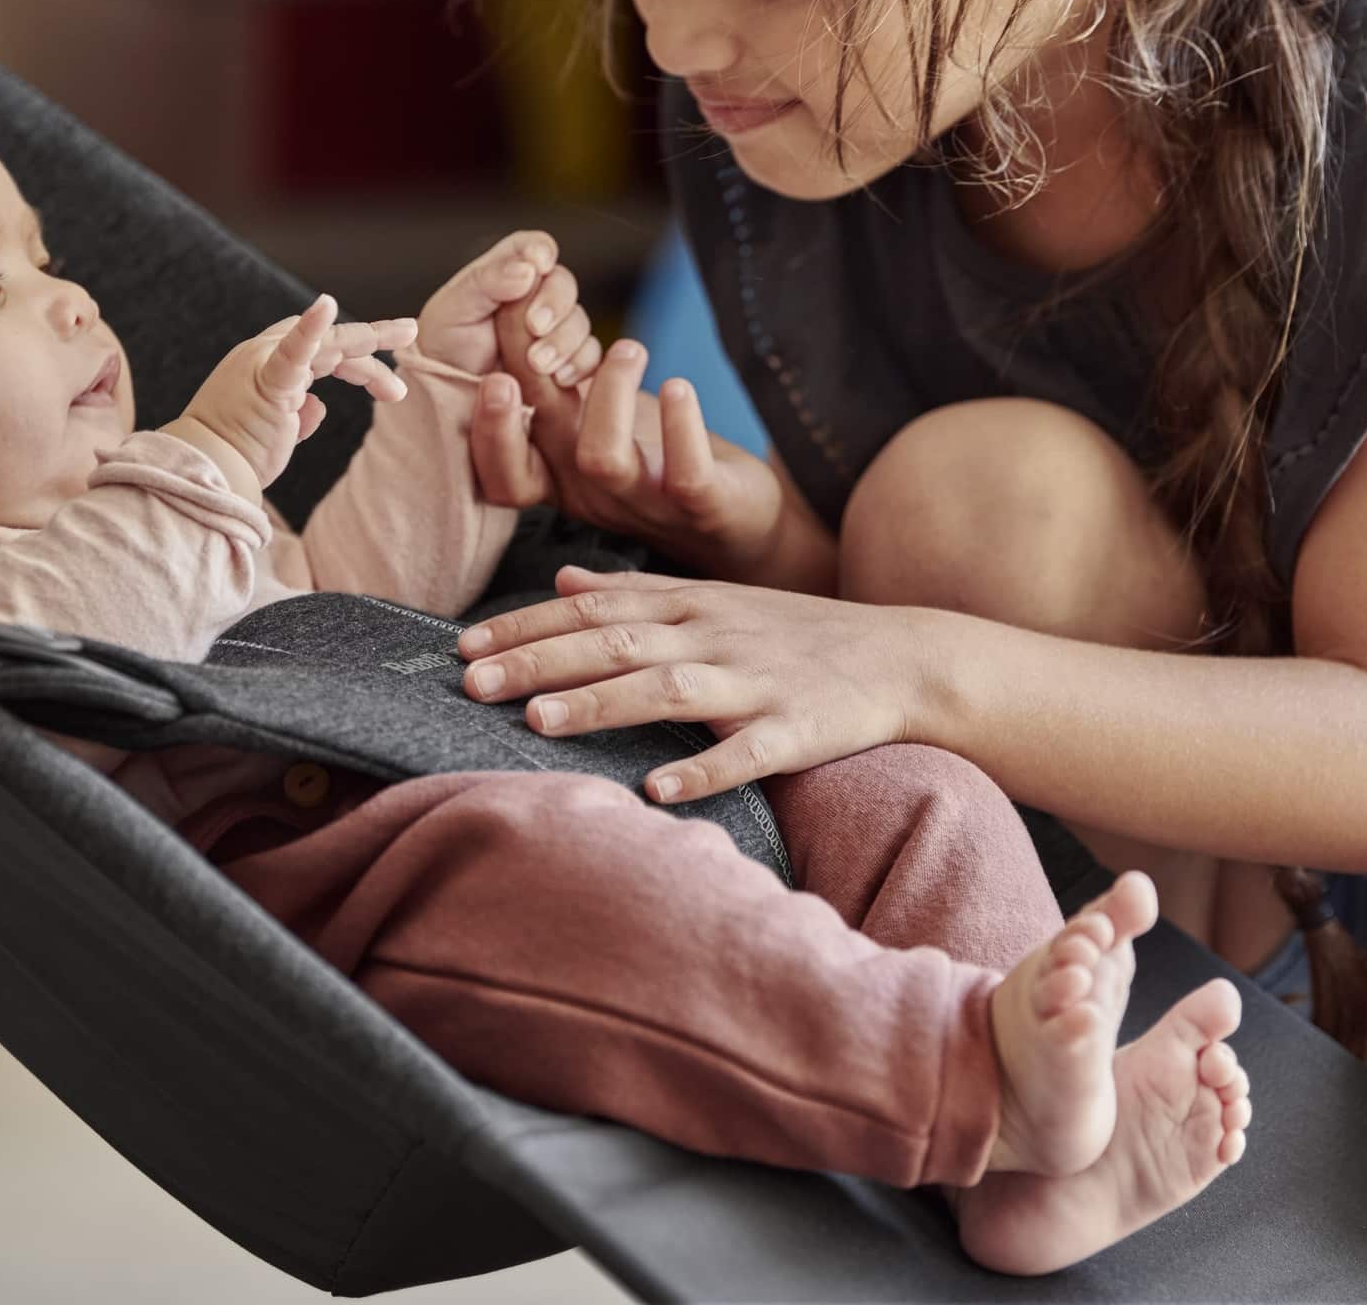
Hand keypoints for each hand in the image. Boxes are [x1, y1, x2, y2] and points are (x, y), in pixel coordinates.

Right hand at [165, 294, 414, 491]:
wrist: (205, 472)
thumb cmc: (235, 456)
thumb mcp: (275, 432)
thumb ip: (298, 415)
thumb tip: (317, 408)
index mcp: (266, 368)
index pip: (316, 351)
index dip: (352, 356)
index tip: (382, 367)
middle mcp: (265, 356)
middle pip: (330, 340)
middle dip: (372, 337)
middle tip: (411, 332)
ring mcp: (266, 365)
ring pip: (329, 342)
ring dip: (372, 337)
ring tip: (408, 333)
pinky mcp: (268, 382)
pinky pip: (292, 351)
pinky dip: (311, 329)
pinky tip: (327, 306)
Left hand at [415, 230, 604, 383]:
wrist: (450, 399)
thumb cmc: (446, 348)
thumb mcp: (452, 309)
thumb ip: (486, 281)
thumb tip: (528, 269)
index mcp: (507, 273)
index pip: (534, 248)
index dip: (541, 251)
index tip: (539, 264)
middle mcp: (536, 298)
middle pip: (564, 285)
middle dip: (554, 305)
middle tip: (534, 327)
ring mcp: (555, 330)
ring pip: (579, 322)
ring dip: (564, 342)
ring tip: (537, 364)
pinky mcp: (568, 362)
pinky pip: (589, 356)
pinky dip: (579, 364)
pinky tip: (558, 377)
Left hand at [452, 565, 944, 802]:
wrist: (903, 657)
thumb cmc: (799, 634)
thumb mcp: (718, 599)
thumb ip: (640, 590)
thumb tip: (563, 577)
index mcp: (693, 606)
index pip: (595, 608)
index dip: (528, 625)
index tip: (463, 646)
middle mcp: (716, 636)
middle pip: (616, 642)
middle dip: (540, 660)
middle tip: (470, 682)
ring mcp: (757, 682)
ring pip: (670, 689)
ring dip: (604, 703)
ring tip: (540, 721)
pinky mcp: (798, 730)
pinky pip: (746, 753)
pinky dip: (702, 770)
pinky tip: (656, 789)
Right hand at [468, 334, 789, 581]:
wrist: (746, 524)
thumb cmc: (663, 462)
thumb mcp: (601, 430)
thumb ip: (560, 395)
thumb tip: (520, 319)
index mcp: (563, 480)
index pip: (502, 473)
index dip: (486, 430)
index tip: (488, 370)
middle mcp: (594, 497)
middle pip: (535, 457)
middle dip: (519, 400)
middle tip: (526, 331)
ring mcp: (645, 505)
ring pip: (601, 457)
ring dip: (609, 393)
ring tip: (629, 347)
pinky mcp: (702, 505)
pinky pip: (686, 473)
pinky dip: (680, 425)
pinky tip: (678, 386)